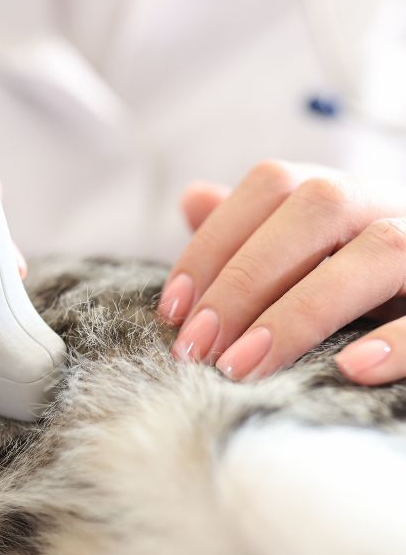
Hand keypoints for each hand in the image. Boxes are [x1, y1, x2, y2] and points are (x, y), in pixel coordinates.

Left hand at [158, 161, 405, 384]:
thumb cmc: (355, 293)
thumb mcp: (304, 261)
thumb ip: (250, 235)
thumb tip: (193, 197)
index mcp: (341, 194)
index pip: (272, 184)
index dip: (213, 242)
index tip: (172, 310)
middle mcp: (388, 206)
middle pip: (318, 207)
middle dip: (245, 279)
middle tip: (197, 349)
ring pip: (382, 249)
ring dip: (301, 311)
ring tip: (243, 367)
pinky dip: (400, 341)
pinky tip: (350, 370)